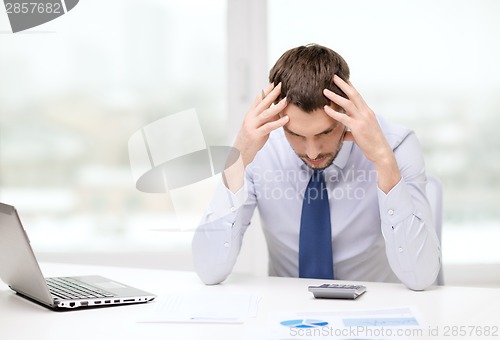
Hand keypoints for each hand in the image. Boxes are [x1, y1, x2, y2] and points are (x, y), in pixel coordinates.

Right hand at [234, 82, 287, 166]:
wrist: (238, 154)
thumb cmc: (250, 140)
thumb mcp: (258, 127)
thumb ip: (266, 119)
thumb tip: (278, 112)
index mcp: (250, 114)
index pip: (258, 99)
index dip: (266, 90)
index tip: (274, 82)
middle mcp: (250, 118)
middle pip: (262, 103)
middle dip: (272, 93)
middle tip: (281, 85)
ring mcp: (251, 126)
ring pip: (266, 113)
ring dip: (277, 106)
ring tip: (287, 100)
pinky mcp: (255, 135)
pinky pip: (268, 127)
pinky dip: (278, 122)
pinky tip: (286, 119)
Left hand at [323, 75, 399, 192]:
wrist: (380, 152)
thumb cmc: (372, 144)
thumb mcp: (361, 134)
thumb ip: (351, 132)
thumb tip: (343, 134)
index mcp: (368, 112)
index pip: (358, 95)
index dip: (350, 86)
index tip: (342, 78)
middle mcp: (366, 112)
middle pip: (353, 94)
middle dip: (343, 84)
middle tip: (333, 76)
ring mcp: (362, 119)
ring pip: (347, 103)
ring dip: (335, 96)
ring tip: (325, 91)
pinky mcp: (358, 127)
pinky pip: (343, 118)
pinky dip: (333, 112)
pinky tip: (325, 109)